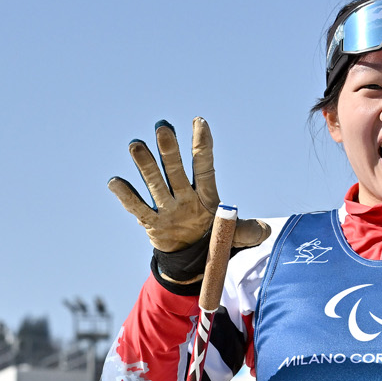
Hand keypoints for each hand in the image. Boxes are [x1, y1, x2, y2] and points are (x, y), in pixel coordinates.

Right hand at [108, 118, 268, 286]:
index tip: (200, 121)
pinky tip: (115, 182)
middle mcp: (184, 195)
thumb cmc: (214, 239)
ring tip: (135, 145)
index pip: (204, 166)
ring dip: (145, 165)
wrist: (192, 259)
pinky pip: (138, 208)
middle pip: (177, 170)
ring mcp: (167, 207)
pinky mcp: (152, 223)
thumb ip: (247, 231)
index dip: (203, 145)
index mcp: (207, 196)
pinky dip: (126, 196)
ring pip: (155, 183)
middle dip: (170, 150)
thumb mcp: (234, 237)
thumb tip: (266, 232)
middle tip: (163, 127)